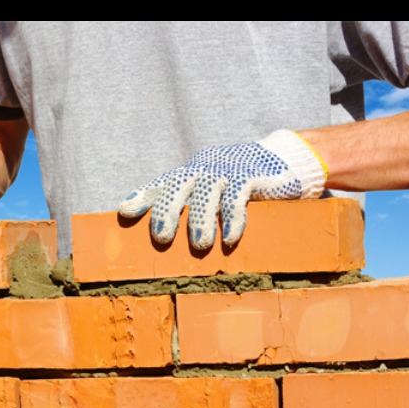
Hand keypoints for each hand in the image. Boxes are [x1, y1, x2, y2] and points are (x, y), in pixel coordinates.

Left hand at [119, 130, 327, 248]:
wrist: (283, 161)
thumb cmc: (241, 184)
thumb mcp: (213, 192)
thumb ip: (192, 207)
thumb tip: (165, 241)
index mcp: (191, 175)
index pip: (162, 185)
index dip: (143, 197)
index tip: (124, 212)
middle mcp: (204, 170)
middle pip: (179, 187)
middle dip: (168, 212)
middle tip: (161, 237)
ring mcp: (227, 171)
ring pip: (208, 194)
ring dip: (202, 220)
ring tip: (199, 246)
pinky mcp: (252, 176)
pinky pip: (239, 198)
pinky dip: (233, 219)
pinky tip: (230, 239)